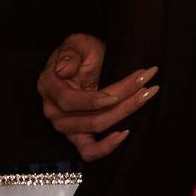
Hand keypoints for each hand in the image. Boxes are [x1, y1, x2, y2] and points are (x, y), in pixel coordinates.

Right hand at [37, 32, 157, 161]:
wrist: (89, 59)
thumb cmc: (82, 52)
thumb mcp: (78, 43)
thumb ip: (69, 53)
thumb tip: (64, 70)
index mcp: (49, 86)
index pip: (69, 101)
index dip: (95, 99)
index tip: (121, 90)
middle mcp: (53, 110)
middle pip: (89, 117)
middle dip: (123, 101)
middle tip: (147, 85)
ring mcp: (65, 126)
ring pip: (95, 129)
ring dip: (124, 113)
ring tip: (146, 95)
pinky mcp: (78, 137)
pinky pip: (89, 151)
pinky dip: (106, 147)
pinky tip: (125, 133)